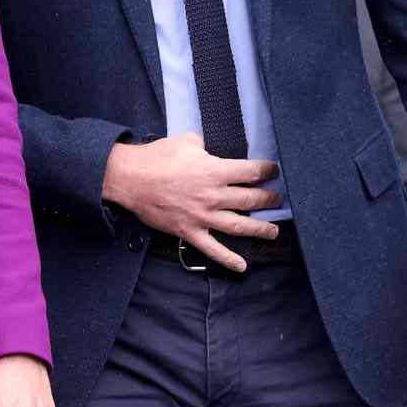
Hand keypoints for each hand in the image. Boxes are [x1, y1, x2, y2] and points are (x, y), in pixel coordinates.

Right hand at [103, 132, 280, 270]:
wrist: (130, 179)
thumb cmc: (156, 158)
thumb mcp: (186, 141)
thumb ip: (205, 144)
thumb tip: (212, 146)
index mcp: (214, 170)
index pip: (250, 171)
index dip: (266, 171)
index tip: (272, 171)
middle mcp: (212, 195)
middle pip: (250, 199)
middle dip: (268, 199)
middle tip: (276, 199)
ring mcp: (201, 216)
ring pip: (239, 225)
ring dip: (260, 230)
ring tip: (273, 231)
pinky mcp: (189, 231)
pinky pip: (212, 249)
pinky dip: (228, 259)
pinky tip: (242, 265)